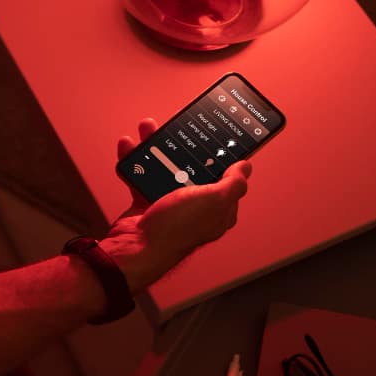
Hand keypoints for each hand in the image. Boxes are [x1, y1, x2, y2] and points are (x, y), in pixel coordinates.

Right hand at [100, 118, 251, 290]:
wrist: (135, 247)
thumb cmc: (176, 228)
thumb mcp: (214, 201)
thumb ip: (233, 183)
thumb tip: (246, 167)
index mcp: (218, 208)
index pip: (228, 178)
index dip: (224, 157)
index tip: (217, 136)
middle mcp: (196, 207)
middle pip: (194, 168)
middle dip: (184, 146)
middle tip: (177, 127)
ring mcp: (171, 205)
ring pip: (166, 168)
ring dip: (155, 148)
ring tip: (148, 131)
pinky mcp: (148, 204)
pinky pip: (143, 177)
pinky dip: (135, 163)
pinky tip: (130, 149)